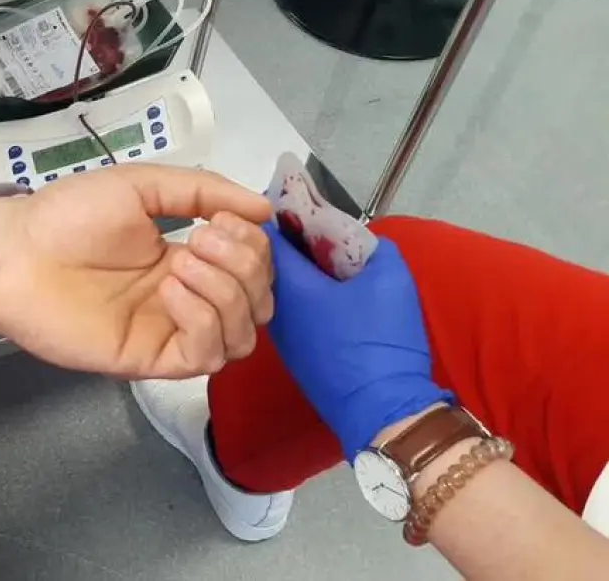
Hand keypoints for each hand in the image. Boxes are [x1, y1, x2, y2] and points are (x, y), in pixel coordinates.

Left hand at [0, 164, 273, 379]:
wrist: (15, 250)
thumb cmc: (69, 216)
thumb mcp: (143, 185)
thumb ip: (203, 190)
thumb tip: (264, 211)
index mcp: (186, 261)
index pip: (253, 269)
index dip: (254, 247)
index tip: (224, 220)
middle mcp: (185, 300)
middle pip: (257, 304)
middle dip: (246, 267)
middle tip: (203, 238)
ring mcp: (169, 331)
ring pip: (241, 336)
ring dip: (227, 294)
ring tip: (182, 262)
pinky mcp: (149, 358)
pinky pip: (204, 355)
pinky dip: (203, 319)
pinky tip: (172, 289)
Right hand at [264, 223, 452, 461]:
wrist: (380, 416)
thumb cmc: (341, 351)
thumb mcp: (301, 299)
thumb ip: (279, 257)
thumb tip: (257, 225)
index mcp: (381, 254)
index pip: (322, 222)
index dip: (284, 228)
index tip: (249, 241)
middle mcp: (388, 273)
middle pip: (325, 252)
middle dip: (291, 260)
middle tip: (253, 269)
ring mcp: (384, 304)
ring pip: (328, 280)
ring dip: (300, 285)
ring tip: (264, 291)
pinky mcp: (374, 331)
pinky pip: (335, 305)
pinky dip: (313, 308)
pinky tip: (288, 318)